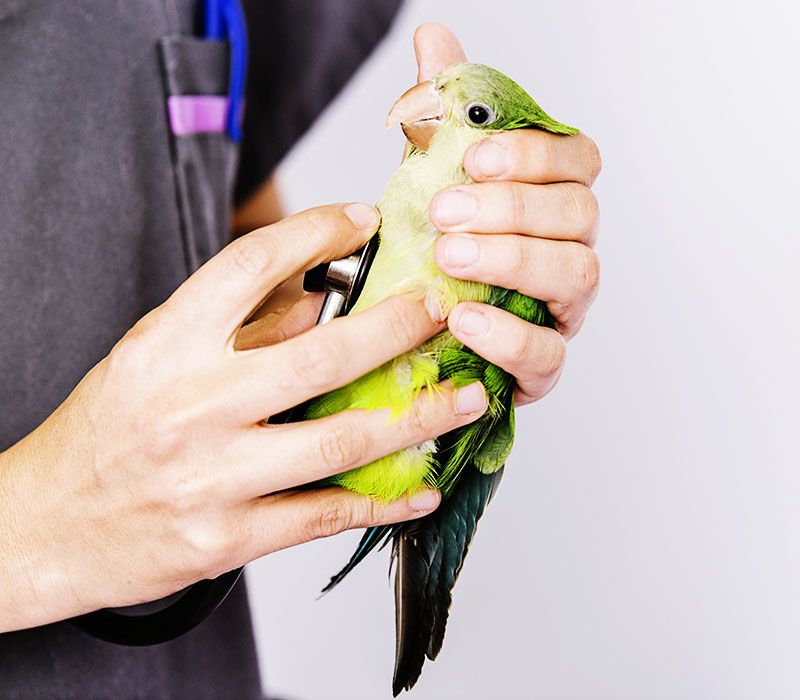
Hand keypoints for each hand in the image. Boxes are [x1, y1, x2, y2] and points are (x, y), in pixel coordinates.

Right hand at [0, 203, 488, 631]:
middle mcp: (192, 404)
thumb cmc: (104, 432)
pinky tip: (423, 487)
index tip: (364, 219)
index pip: (251, 265)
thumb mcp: (152, 357)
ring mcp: (214, 475)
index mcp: (167, 344)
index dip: (316, 232)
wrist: (44, 524)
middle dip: (399, 327)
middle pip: (321, 354)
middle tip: (444, 310)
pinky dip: (385, 501)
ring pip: (342, 439)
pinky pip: (325, 514)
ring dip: (418, 417)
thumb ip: (234, 327)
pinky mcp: (228, 537)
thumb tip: (316, 297)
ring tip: (468, 398)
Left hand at [415, 23, 601, 404]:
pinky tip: (463, 320)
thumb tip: (434, 37)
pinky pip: (548, 355)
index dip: (533, 155)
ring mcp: (562, 310)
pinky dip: (508, 336)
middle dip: (512, 208)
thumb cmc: (436, 249)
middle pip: (580, 216)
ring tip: (449, 257)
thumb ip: (442, 113)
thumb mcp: (430, 178)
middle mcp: (570, 250)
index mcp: (552, 199)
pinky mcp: (540, 366)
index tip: (474, 157)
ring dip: (511, 260)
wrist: (416, 330)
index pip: (578, 161)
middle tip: (444, 210)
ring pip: (575, 276)